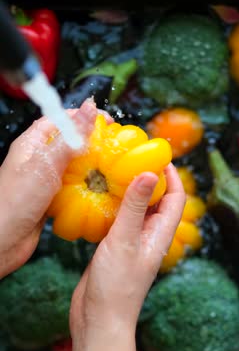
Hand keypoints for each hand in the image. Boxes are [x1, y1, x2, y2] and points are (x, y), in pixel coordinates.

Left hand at [0, 99, 110, 277]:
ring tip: (112, 167)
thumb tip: (89, 108)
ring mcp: (44, 181)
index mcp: (32, 144)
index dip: (82, 117)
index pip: (59, 120)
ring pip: (72, 167)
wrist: (2, 242)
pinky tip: (100, 191)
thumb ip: (69, 139)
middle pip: (68, 143)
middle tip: (115, 145)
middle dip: (91, 142)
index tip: (107, 120)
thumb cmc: (16, 202)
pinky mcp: (50, 201)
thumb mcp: (45, 165)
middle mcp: (38, 160)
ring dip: (91, 166)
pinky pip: (72, 189)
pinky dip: (86, 188)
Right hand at [70, 164, 185, 340]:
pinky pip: (118, 221)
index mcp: (158, 235)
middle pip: (156, 202)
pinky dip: (113, 207)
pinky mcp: (114, 249)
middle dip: (148, 179)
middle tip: (131, 158)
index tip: (158, 155)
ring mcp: (131, 243)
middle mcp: (148, 237)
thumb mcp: (124, 241)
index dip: (171, 177)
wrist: (98, 320)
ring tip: (113, 172)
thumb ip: (134, 207)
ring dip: (129, 192)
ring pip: (136, 210)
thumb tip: (148, 172)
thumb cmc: (116, 287)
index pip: (174, 199)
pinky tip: (98, 198)